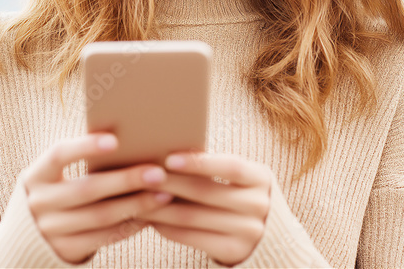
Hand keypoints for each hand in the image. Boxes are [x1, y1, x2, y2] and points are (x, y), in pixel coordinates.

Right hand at [21, 133, 173, 263]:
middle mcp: (40, 203)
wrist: (30, 238)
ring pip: (101, 216)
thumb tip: (127, 136)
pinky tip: (150, 215)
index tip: (116, 140)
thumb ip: (79, 160)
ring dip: (136, 205)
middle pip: (88, 189)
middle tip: (158, 172)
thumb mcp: (55, 175)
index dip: (85, 147)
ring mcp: (51, 230)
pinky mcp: (66, 250)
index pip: (58, 155)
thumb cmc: (56, 191)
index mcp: (35, 176)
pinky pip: (104, 237)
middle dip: (126, 180)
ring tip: (164, 194)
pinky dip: (129, 226)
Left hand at [134, 151, 271, 265]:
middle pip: (206, 192)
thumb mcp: (240, 180)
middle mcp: (258, 204)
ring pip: (193, 216)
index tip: (169, 158)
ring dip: (160, 207)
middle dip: (169, 183)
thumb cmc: (240, 197)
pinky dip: (168, 228)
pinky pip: (192, 237)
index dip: (200, 162)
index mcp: (261, 178)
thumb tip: (167, 153)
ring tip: (138, 198)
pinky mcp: (233, 251)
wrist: (265, 239)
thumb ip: (215, 168)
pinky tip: (152, 219)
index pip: (230, 166)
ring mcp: (248, 230)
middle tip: (141, 176)